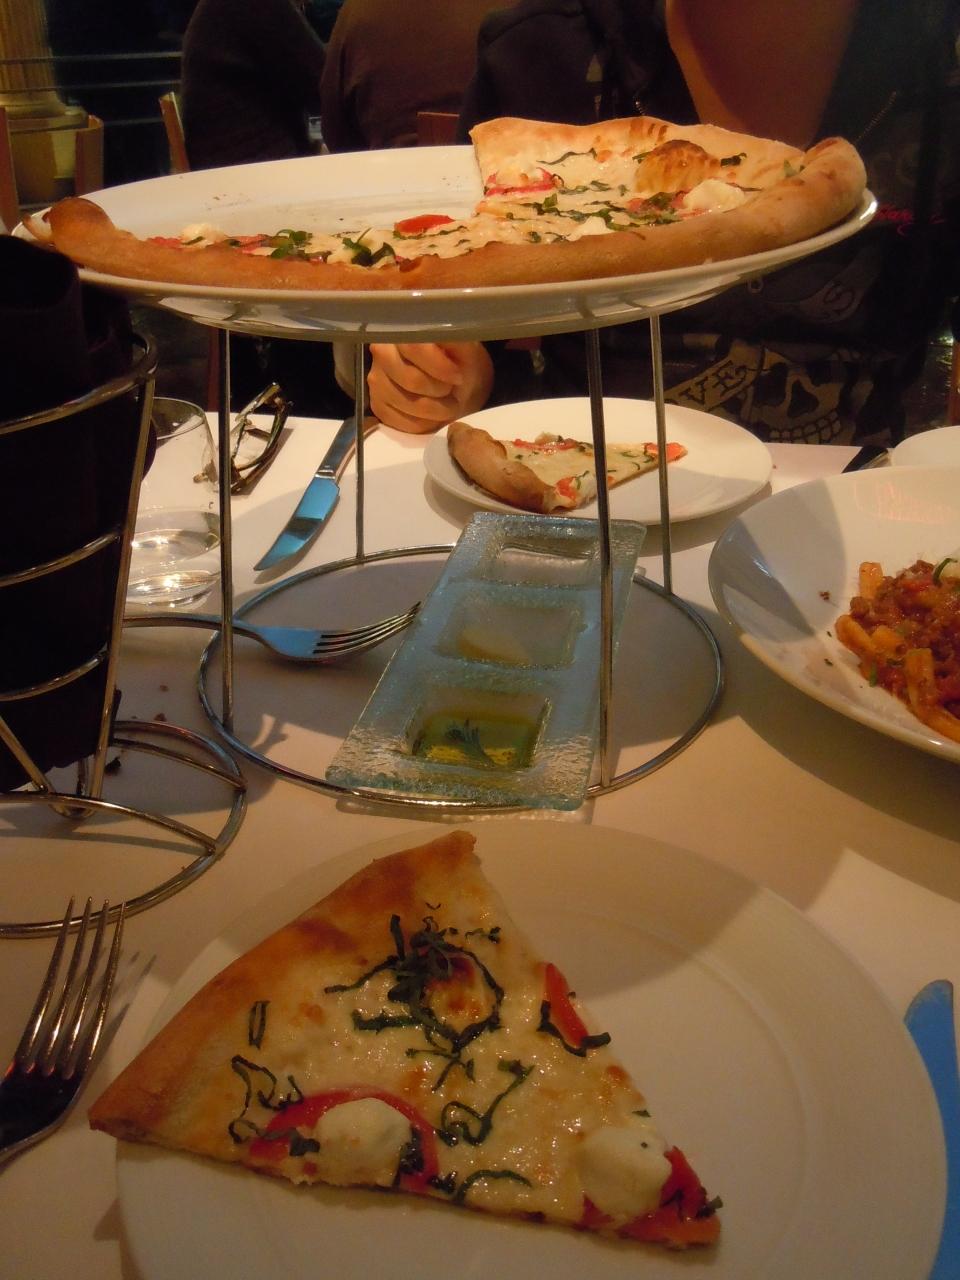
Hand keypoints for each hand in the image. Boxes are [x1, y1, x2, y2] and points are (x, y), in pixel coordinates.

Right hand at [367, 342, 493, 433]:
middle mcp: (382, 352)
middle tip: (453, 391)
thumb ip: (453, 339)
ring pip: (407, 403)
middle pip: (411, 379)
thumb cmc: (462, 364)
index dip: (439, 366)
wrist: (457, 385)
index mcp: (404, 331)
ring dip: (435, 410)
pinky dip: (424, 423)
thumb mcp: (466, 348)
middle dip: (439, 390)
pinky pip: (401, 421)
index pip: (414, 347)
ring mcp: (376, 380)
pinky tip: (434, 415)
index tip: (457, 377)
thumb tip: (443, 332)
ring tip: (448, 404)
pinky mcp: (378, 405)